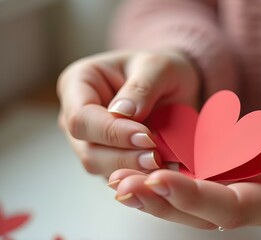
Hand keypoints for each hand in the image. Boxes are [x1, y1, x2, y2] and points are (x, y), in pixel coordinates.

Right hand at [57, 49, 199, 176]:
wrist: (173, 86)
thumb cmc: (161, 70)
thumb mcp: (158, 67)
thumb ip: (141, 88)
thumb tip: (121, 114)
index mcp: (78, 83)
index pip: (82, 118)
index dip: (112, 133)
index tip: (147, 137)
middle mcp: (76, 115)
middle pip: (88, 150)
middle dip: (124, 157)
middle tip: (157, 157)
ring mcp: (89, 140)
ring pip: (101, 169)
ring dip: (133, 171)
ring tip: (164, 166)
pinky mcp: (107, 158)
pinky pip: (118, 175)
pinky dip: (139, 177)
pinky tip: (161, 173)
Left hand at [107, 87, 260, 228]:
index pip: (236, 206)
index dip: (196, 195)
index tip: (158, 177)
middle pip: (209, 214)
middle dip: (164, 201)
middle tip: (123, 185)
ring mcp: (251, 198)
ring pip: (199, 208)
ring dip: (159, 197)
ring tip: (120, 183)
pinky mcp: (238, 185)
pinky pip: (200, 190)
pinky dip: (171, 184)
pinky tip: (141, 174)